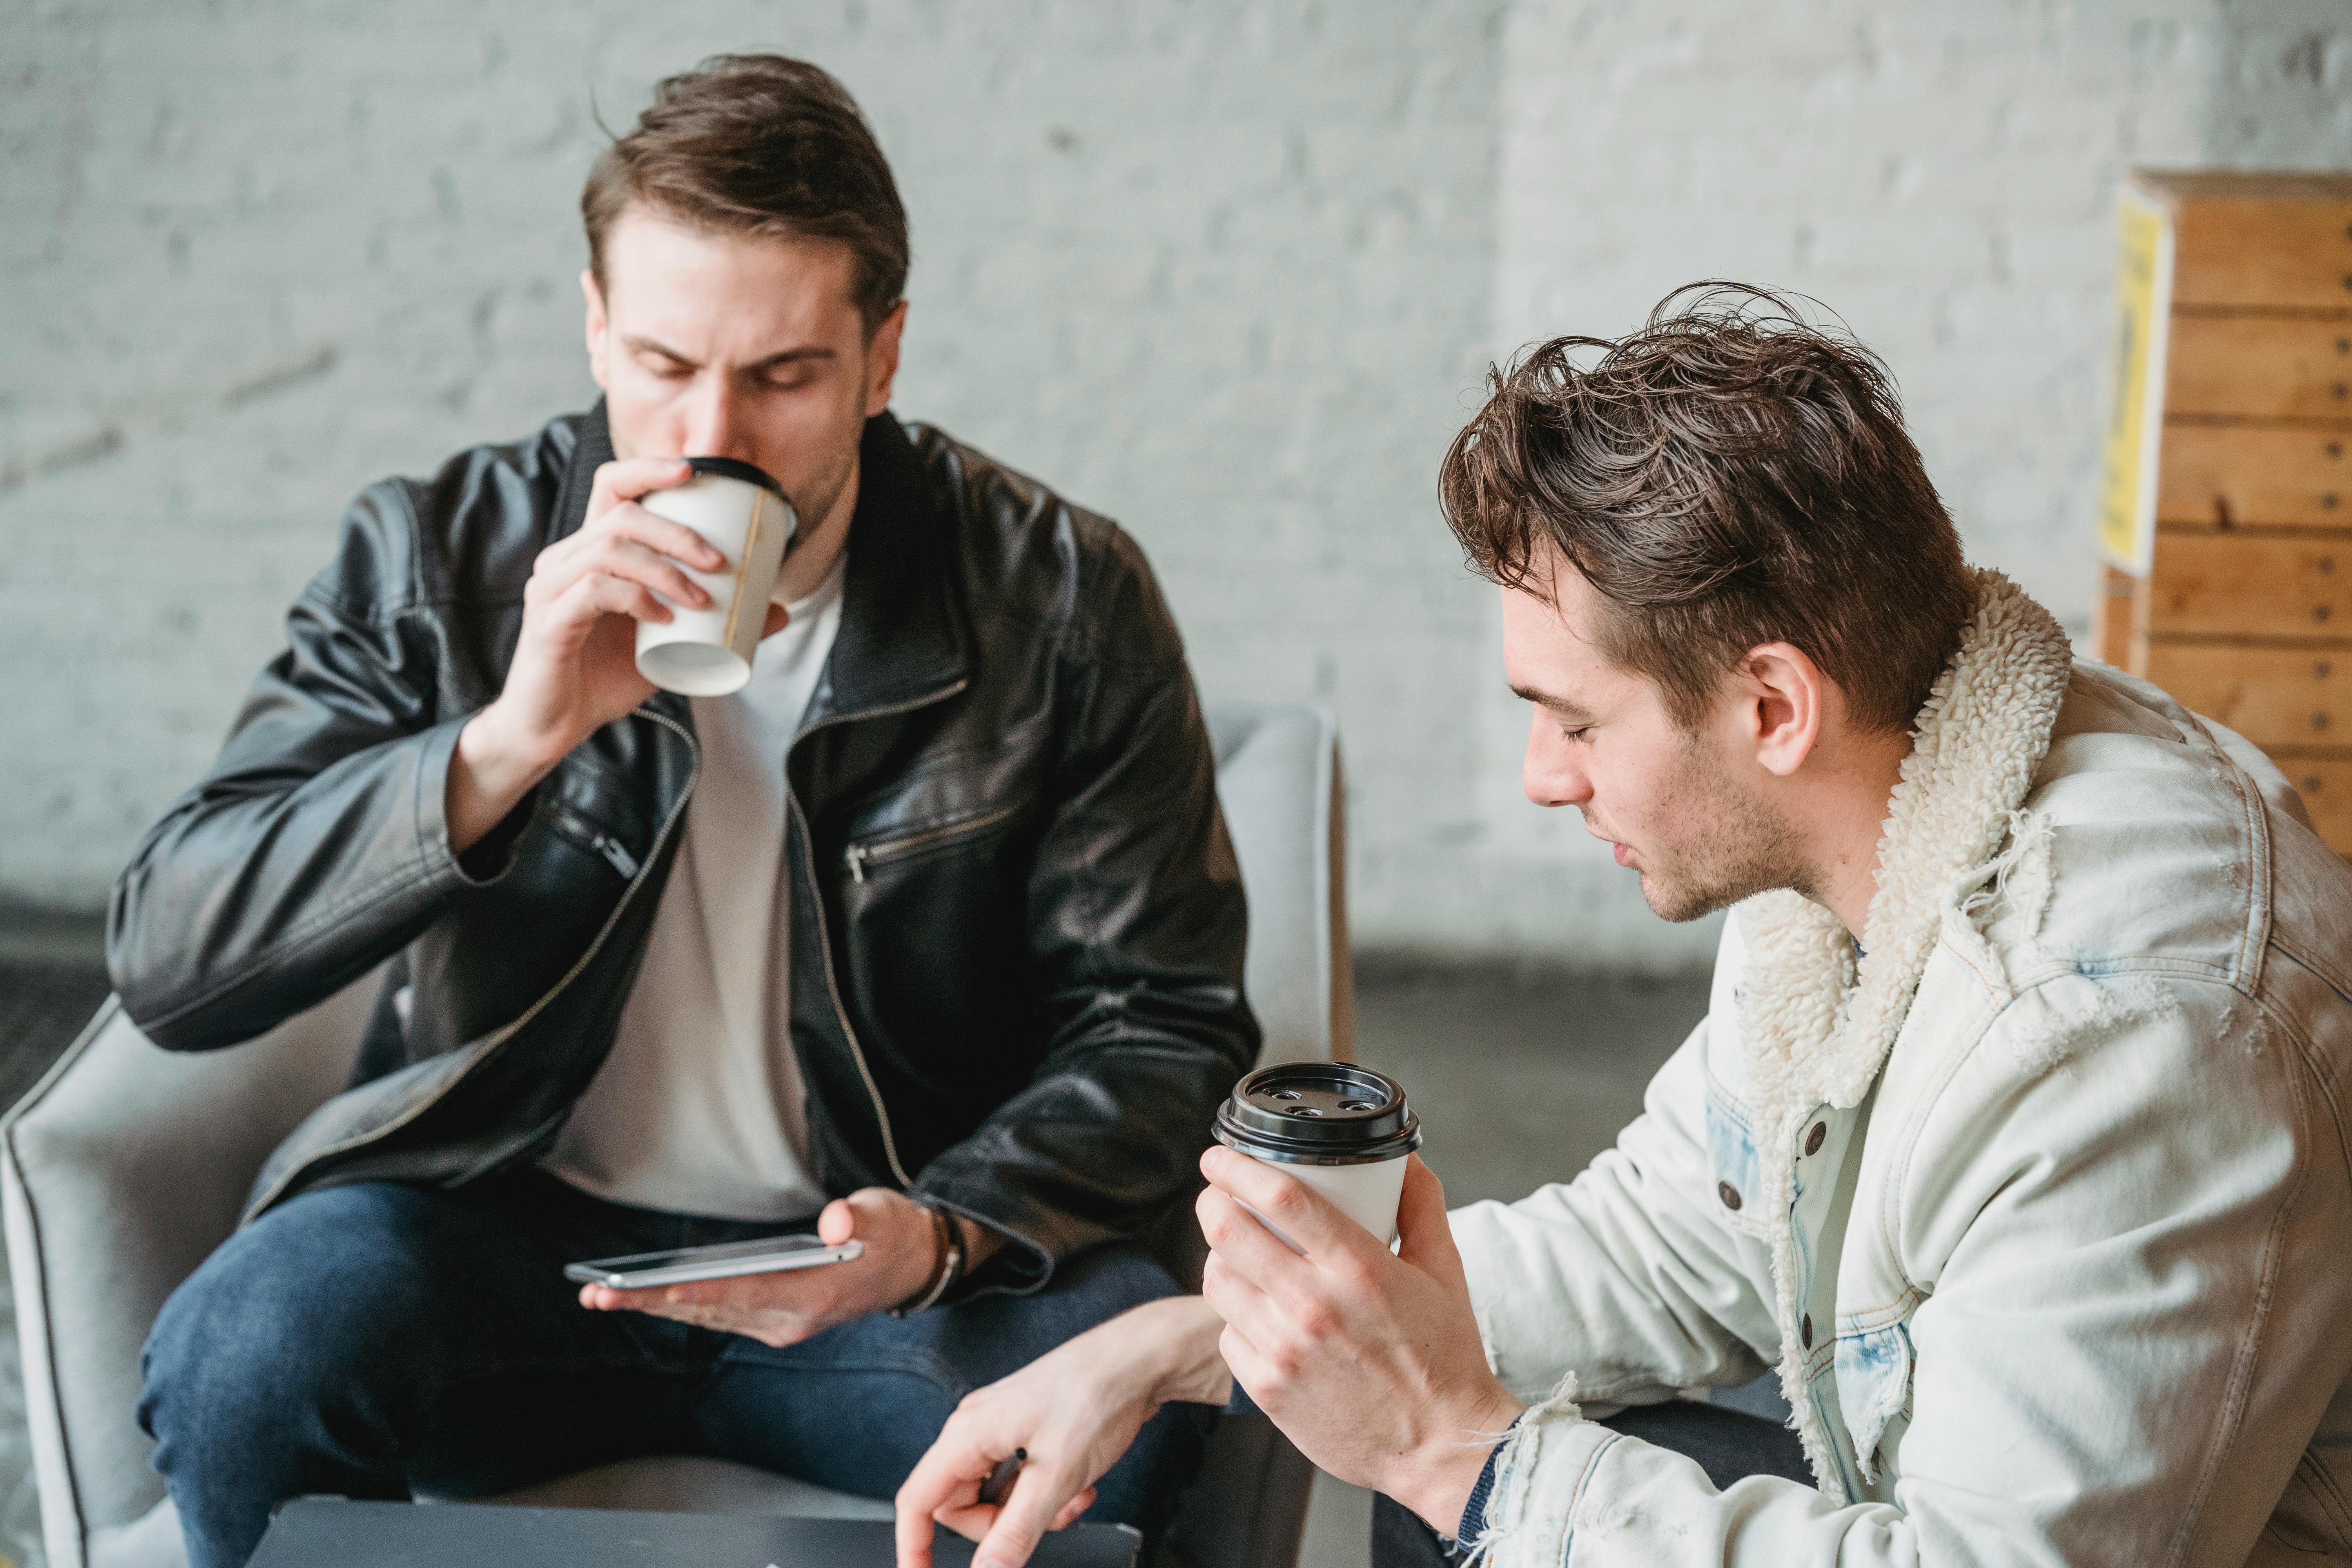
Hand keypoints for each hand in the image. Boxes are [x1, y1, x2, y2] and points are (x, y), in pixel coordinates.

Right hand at [447, 457, 792, 850]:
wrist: (554, 725)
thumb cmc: (605, 677)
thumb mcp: (669, 645)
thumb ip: (713, 623)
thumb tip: (776, 611)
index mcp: (589, 552)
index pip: (611, 488)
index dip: (648, 470)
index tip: (694, 470)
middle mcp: (564, 560)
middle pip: (620, 514)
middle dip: (677, 531)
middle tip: (719, 561)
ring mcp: (551, 587)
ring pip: (610, 548)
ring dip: (665, 569)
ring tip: (701, 599)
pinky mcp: (548, 619)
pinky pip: (595, 590)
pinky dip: (637, 598)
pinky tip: (663, 620)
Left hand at [579, 1187, 941, 1347]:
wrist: (911, 1266)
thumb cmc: (892, 1232)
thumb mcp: (883, 1214)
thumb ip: (857, 1217)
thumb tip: (834, 1221)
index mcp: (818, 1294)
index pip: (750, 1294)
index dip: (704, 1292)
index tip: (660, 1288)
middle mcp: (792, 1319)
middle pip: (714, 1311)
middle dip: (654, 1303)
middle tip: (598, 1297)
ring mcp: (780, 1325)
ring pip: (708, 1317)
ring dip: (655, 1308)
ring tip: (601, 1298)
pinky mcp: (771, 1320)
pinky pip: (716, 1316)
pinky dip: (678, 1307)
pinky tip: (643, 1298)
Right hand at [894, 1297, 1230, 1567]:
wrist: (1138, 1360)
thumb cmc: (1096, 1396)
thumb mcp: (1055, 1479)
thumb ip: (1014, 1532)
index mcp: (967, 1434)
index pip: (916, 1501)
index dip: (913, 1546)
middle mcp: (977, 1427)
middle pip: (959, 1504)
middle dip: (998, 1527)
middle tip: (1039, 1525)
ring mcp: (1002, 1426)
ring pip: (995, 1495)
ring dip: (1030, 1512)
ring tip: (1069, 1502)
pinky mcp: (1027, 1429)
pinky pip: (1020, 1479)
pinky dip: (1046, 1492)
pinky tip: (1078, 1486)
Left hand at [1197, 1150, 1521, 1532]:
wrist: (1441, 1448)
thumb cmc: (1444, 1358)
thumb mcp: (1444, 1270)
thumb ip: (1422, 1204)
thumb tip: (1405, 1158)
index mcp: (1358, 1269)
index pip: (1279, 1197)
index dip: (1236, 1167)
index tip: (1220, 1156)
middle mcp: (1313, 1306)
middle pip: (1227, 1231)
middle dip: (1211, 1201)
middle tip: (1216, 1195)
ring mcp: (1285, 1350)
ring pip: (1218, 1282)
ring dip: (1220, 1258)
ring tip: (1237, 1253)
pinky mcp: (1268, 1389)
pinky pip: (1228, 1334)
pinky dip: (1236, 1316)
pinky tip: (1260, 1313)